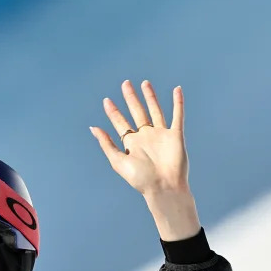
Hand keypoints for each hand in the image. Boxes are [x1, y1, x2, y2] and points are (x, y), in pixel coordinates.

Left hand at [89, 79, 188, 198]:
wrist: (163, 187)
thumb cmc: (140, 179)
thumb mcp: (118, 161)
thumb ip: (106, 143)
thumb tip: (93, 128)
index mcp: (131, 143)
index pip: (120, 123)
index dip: (113, 112)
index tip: (106, 100)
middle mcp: (145, 136)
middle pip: (136, 112)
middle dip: (131, 98)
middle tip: (125, 83)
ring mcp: (161, 134)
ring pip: (155, 110)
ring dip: (150, 97)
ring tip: (144, 83)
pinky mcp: (175, 135)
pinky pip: (177, 115)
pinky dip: (178, 102)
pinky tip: (177, 89)